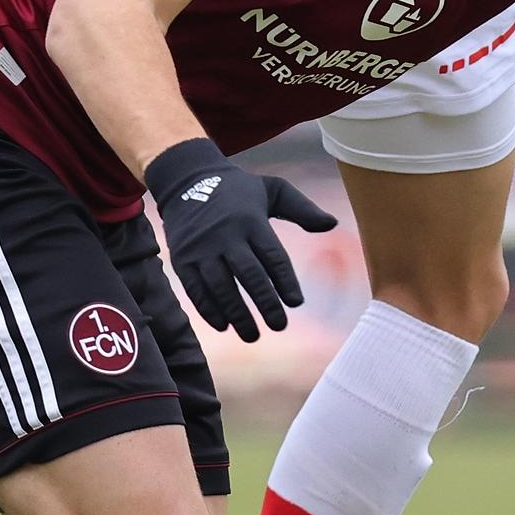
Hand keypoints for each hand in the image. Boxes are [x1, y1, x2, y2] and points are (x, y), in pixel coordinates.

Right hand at [143, 139, 337, 341]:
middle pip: (249, 275)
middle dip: (265, 303)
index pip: (272, 256)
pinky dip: (209, 310)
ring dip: (237, 314)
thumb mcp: (272, 189)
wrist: (187, 179)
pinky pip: (196, 289)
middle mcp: (226, 236)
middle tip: (279, 326)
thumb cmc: (238, 190)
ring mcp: (201, 249)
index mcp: (251, 220)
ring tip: (252, 335)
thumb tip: (332, 224)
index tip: (296, 303)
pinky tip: (224, 326)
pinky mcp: (182, 259)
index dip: (285, 281)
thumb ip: (302, 208)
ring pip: (221, 287)